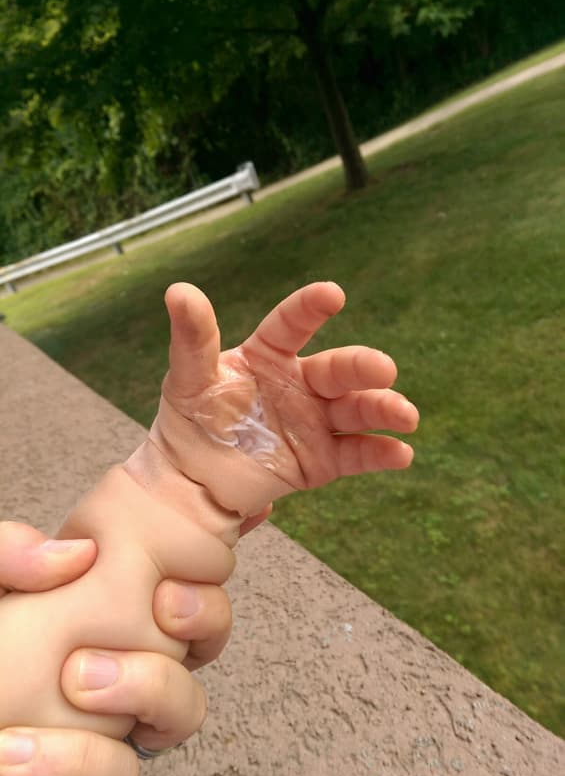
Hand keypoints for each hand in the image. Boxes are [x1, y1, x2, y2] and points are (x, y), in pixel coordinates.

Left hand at [0, 522, 233, 775]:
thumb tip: (79, 554)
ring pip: (184, 709)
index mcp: (93, 620)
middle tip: (161, 611)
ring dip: (150, 685)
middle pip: (201, 642)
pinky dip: (76, 761)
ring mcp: (108, 735)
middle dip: (203, 620)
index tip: (167, 588)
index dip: (197, 590)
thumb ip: (11, 554)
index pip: (176, 593)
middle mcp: (116, 672)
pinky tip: (13, 753)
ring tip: (74, 679)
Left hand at [160, 281, 417, 503]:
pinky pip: (355, 454)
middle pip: (336, 370)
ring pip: (355, 410)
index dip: (311, 309)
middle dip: (363, 368)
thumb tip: (178, 290)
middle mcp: (299, 383)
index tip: (332, 294)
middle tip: (384, 369)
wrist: (190, 484)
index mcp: (269, 354)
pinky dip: (380, 454)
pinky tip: (401, 454)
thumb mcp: (189, 377)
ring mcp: (314, 422)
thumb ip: (192, 337)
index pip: (292, 325)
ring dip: (383, 410)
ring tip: (405, 415)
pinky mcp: (322, 460)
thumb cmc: (190, 422)